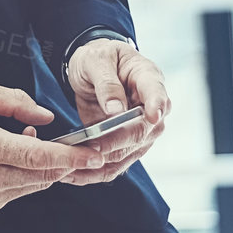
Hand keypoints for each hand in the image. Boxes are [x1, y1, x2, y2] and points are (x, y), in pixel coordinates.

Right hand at [0, 79, 110, 215]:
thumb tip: (46, 119)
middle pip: (43, 176)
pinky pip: (17, 192)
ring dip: (43, 168)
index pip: (38, 158)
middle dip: (65, 163)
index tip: (95, 154)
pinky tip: (12, 158)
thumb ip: (15, 101)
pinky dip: (25, 177)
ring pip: (33, 186)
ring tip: (28, 143)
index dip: (71, 157)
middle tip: (81, 149)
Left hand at [57, 38, 170, 184]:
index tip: (152, 115)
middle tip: (91, 148)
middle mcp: (151, 107)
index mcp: (148, 78)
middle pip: (142, 132)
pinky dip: (95, 171)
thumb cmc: (98, 58)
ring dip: (103, 163)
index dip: (157, 105)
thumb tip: (116, 109)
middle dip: (116, 142)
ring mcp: (141, 129)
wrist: (93, 68)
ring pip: (129, 153)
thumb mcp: (96, 60)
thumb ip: (106, 83)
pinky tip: (74, 174)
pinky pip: (115, 163)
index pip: (158, 94)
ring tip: (74, 168)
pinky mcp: (126, 144)